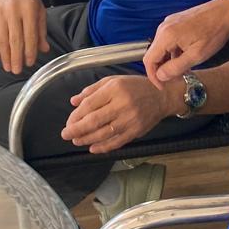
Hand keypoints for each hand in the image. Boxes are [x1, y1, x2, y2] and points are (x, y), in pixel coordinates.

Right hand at [0, 0, 48, 73]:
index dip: (29, 51)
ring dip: (4, 55)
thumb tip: (44, 49)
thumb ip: (41, 30)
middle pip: (14, 39)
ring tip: (8, 67)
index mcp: (29, 9)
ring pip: (1, 38)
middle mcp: (13, 10)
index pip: (29, 35)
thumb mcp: (39, 10)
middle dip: (16, 57)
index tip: (30, 62)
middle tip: (17, 70)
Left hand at [61, 74, 180, 152]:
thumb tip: (74, 101)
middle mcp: (122, 104)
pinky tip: (93, 148)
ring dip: (87, 139)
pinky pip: (117, 141)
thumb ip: (92, 90)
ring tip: (77, 141)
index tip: (68, 121)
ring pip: (103, 133)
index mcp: (114, 89)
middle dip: (76, 129)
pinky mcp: (136, 131)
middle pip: (94, 121)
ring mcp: (130, 119)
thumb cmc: (136, 86)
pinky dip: (103, 147)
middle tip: (66, 134)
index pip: (89, 104)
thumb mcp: (113, 80)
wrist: (162, 96)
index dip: (76, 115)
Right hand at [143, 0, 228, 85]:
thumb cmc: (214, 33)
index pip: (149, 60)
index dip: (153, 76)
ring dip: (169, 61)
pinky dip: (173, 51)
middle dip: (163, 69)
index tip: (163, 86)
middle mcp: (164, 27)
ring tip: (184, 69)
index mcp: (166, 35)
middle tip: (176, 79)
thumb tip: (160, 76)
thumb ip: (176, 67)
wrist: (226, 12)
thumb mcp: (196, 55)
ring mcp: (169, 22)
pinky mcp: (176, 21)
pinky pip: (168, 40)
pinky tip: (186, 56)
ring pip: (161, 47)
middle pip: (154, 53)